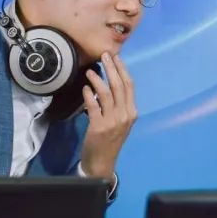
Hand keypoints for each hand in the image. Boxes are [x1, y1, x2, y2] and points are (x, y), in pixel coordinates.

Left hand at [80, 53, 136, 179]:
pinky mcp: (98, 126)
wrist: (103, 162)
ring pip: (106, 93)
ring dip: (98, 80)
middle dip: (112, 68)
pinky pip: (93, 105)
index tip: (116, 58)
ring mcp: (112, 121)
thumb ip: (118, 105)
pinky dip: (88, 95)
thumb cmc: (111, 140)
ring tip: (90, 71)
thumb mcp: (121, 123)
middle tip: (105, 55)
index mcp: (132, 112)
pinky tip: (84, 89)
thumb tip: (109, 84)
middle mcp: (125, 115)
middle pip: (119, 86)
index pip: (129, 86)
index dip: (122, 70)